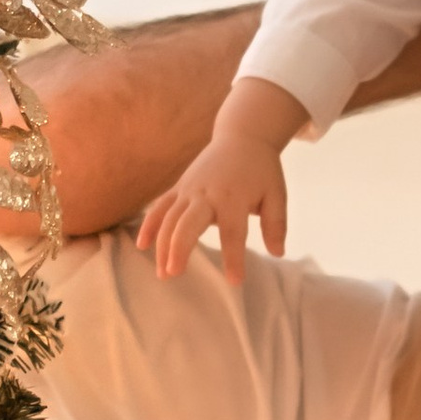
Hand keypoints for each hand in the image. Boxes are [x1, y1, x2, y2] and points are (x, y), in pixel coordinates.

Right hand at [138, 129, 288, 283]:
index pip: (233, 233)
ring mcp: (189, 190)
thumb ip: (276, 224)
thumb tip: (278, 252)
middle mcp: (207, 193)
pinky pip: (160, 207)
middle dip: (179, 247)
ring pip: (169, 218)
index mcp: (234, 197)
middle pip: (188, 223)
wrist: (242, 137)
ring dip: (162, 244)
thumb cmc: (262, 170)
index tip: (234, 282)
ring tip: (162, 273)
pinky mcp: (180, 187)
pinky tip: (142, 245)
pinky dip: (149, 225)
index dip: (233, 258)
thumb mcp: (276, 194)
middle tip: (174, 273)